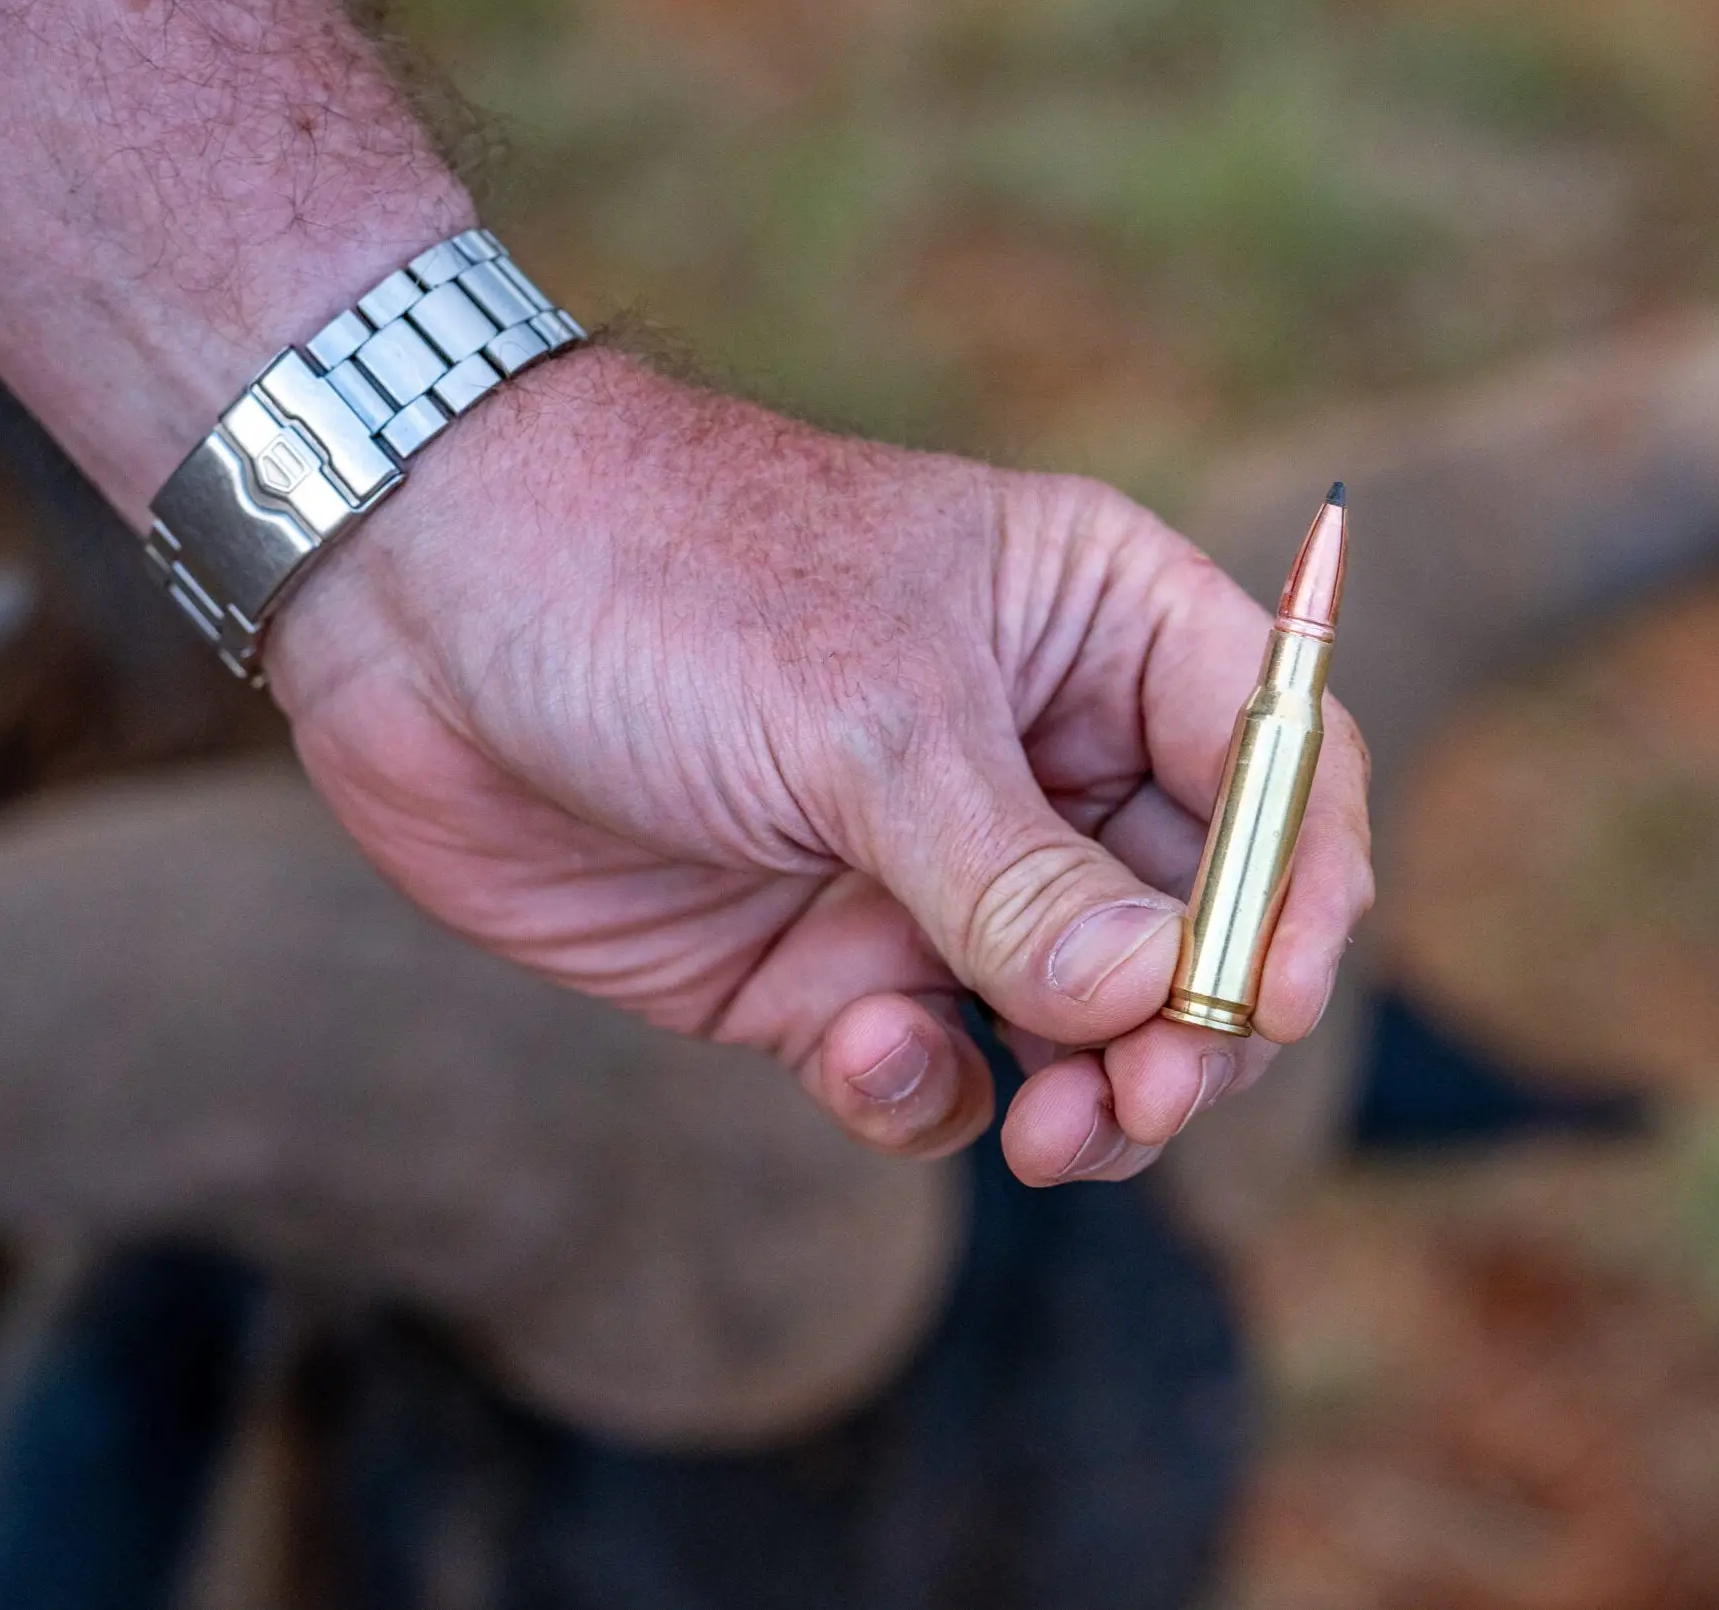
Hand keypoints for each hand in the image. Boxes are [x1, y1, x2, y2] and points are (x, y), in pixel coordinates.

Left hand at [270, 349, 1373, 1184]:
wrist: (411, 603)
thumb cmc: (659, 585)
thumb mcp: (862, 716)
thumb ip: (1018, 877)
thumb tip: (1165, 1006)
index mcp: (1094, 626)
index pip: (1280, 760)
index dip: (1307, 887)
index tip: (1275, 1000)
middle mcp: (1031, 750)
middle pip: (1198, 920)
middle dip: (1195, 1025)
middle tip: (1145, 1103)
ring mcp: (923, 864)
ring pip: (1077, 1020)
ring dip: (1088, 1092)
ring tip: (1054, 1134)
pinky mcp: (816, 959)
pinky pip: (930, 1064)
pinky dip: (923, 1088)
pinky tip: (855, 1051)